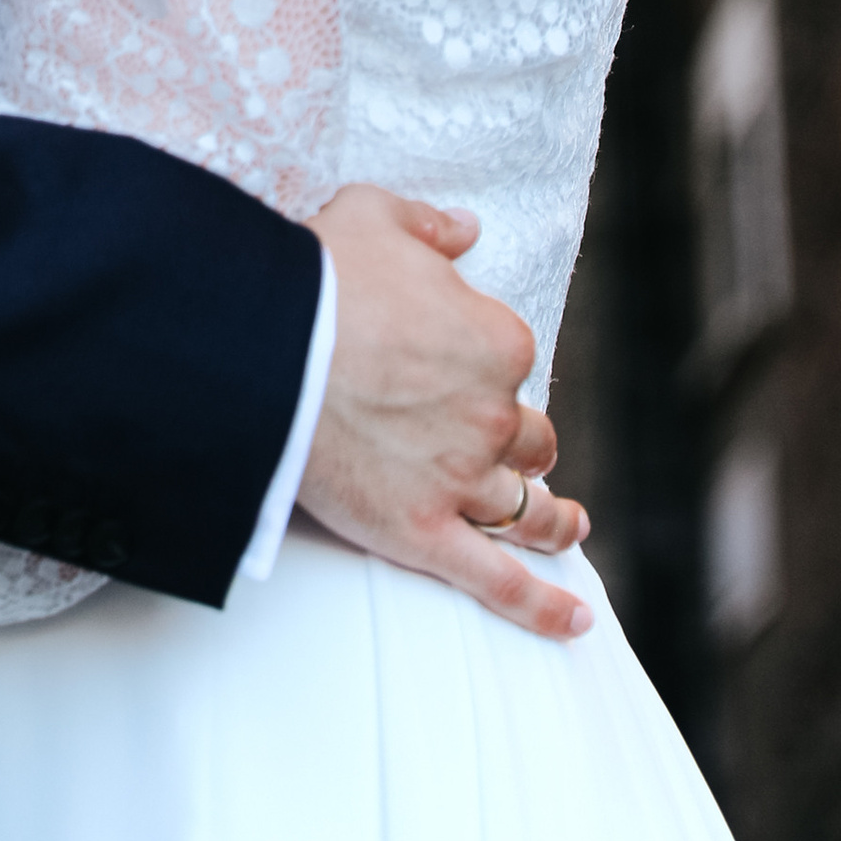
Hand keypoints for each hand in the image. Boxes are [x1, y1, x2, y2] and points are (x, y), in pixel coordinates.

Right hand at [298, 183, 591, 643]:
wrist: (265, 344)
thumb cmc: (318, 276)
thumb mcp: (375, 216)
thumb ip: (431, 225)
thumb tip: (466, 230)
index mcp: (497, 341)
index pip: (512, 360)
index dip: (487, 365)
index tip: (459, 366)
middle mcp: (492, 415)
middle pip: (527, 438)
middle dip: (520, 441)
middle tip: (497, 443)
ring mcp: (462, 480)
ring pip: (527, 510)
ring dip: (553, 519)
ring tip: (568, 525)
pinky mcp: (424, 533)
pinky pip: (498, 582)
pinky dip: (542, 608)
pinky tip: (574, 624)